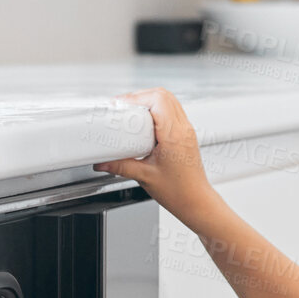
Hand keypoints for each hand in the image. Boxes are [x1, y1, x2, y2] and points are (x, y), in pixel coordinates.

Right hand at [92, 87, 219, 228]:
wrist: (197, 202)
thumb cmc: (179, 193)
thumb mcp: (144, 177)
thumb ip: (120, 166)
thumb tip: (101, 162)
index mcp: (174, 136)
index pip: (157, 100)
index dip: (136, 97)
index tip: (120, 105)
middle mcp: (183, 129)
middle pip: (163, 94)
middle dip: (140, 95)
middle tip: (123, 106)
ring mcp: (187, 131)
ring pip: (170, 100)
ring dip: (150, 99)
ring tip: (133, 111)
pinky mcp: (187, 135)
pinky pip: (173, 111)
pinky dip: (158, 108)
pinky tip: (146, 121)